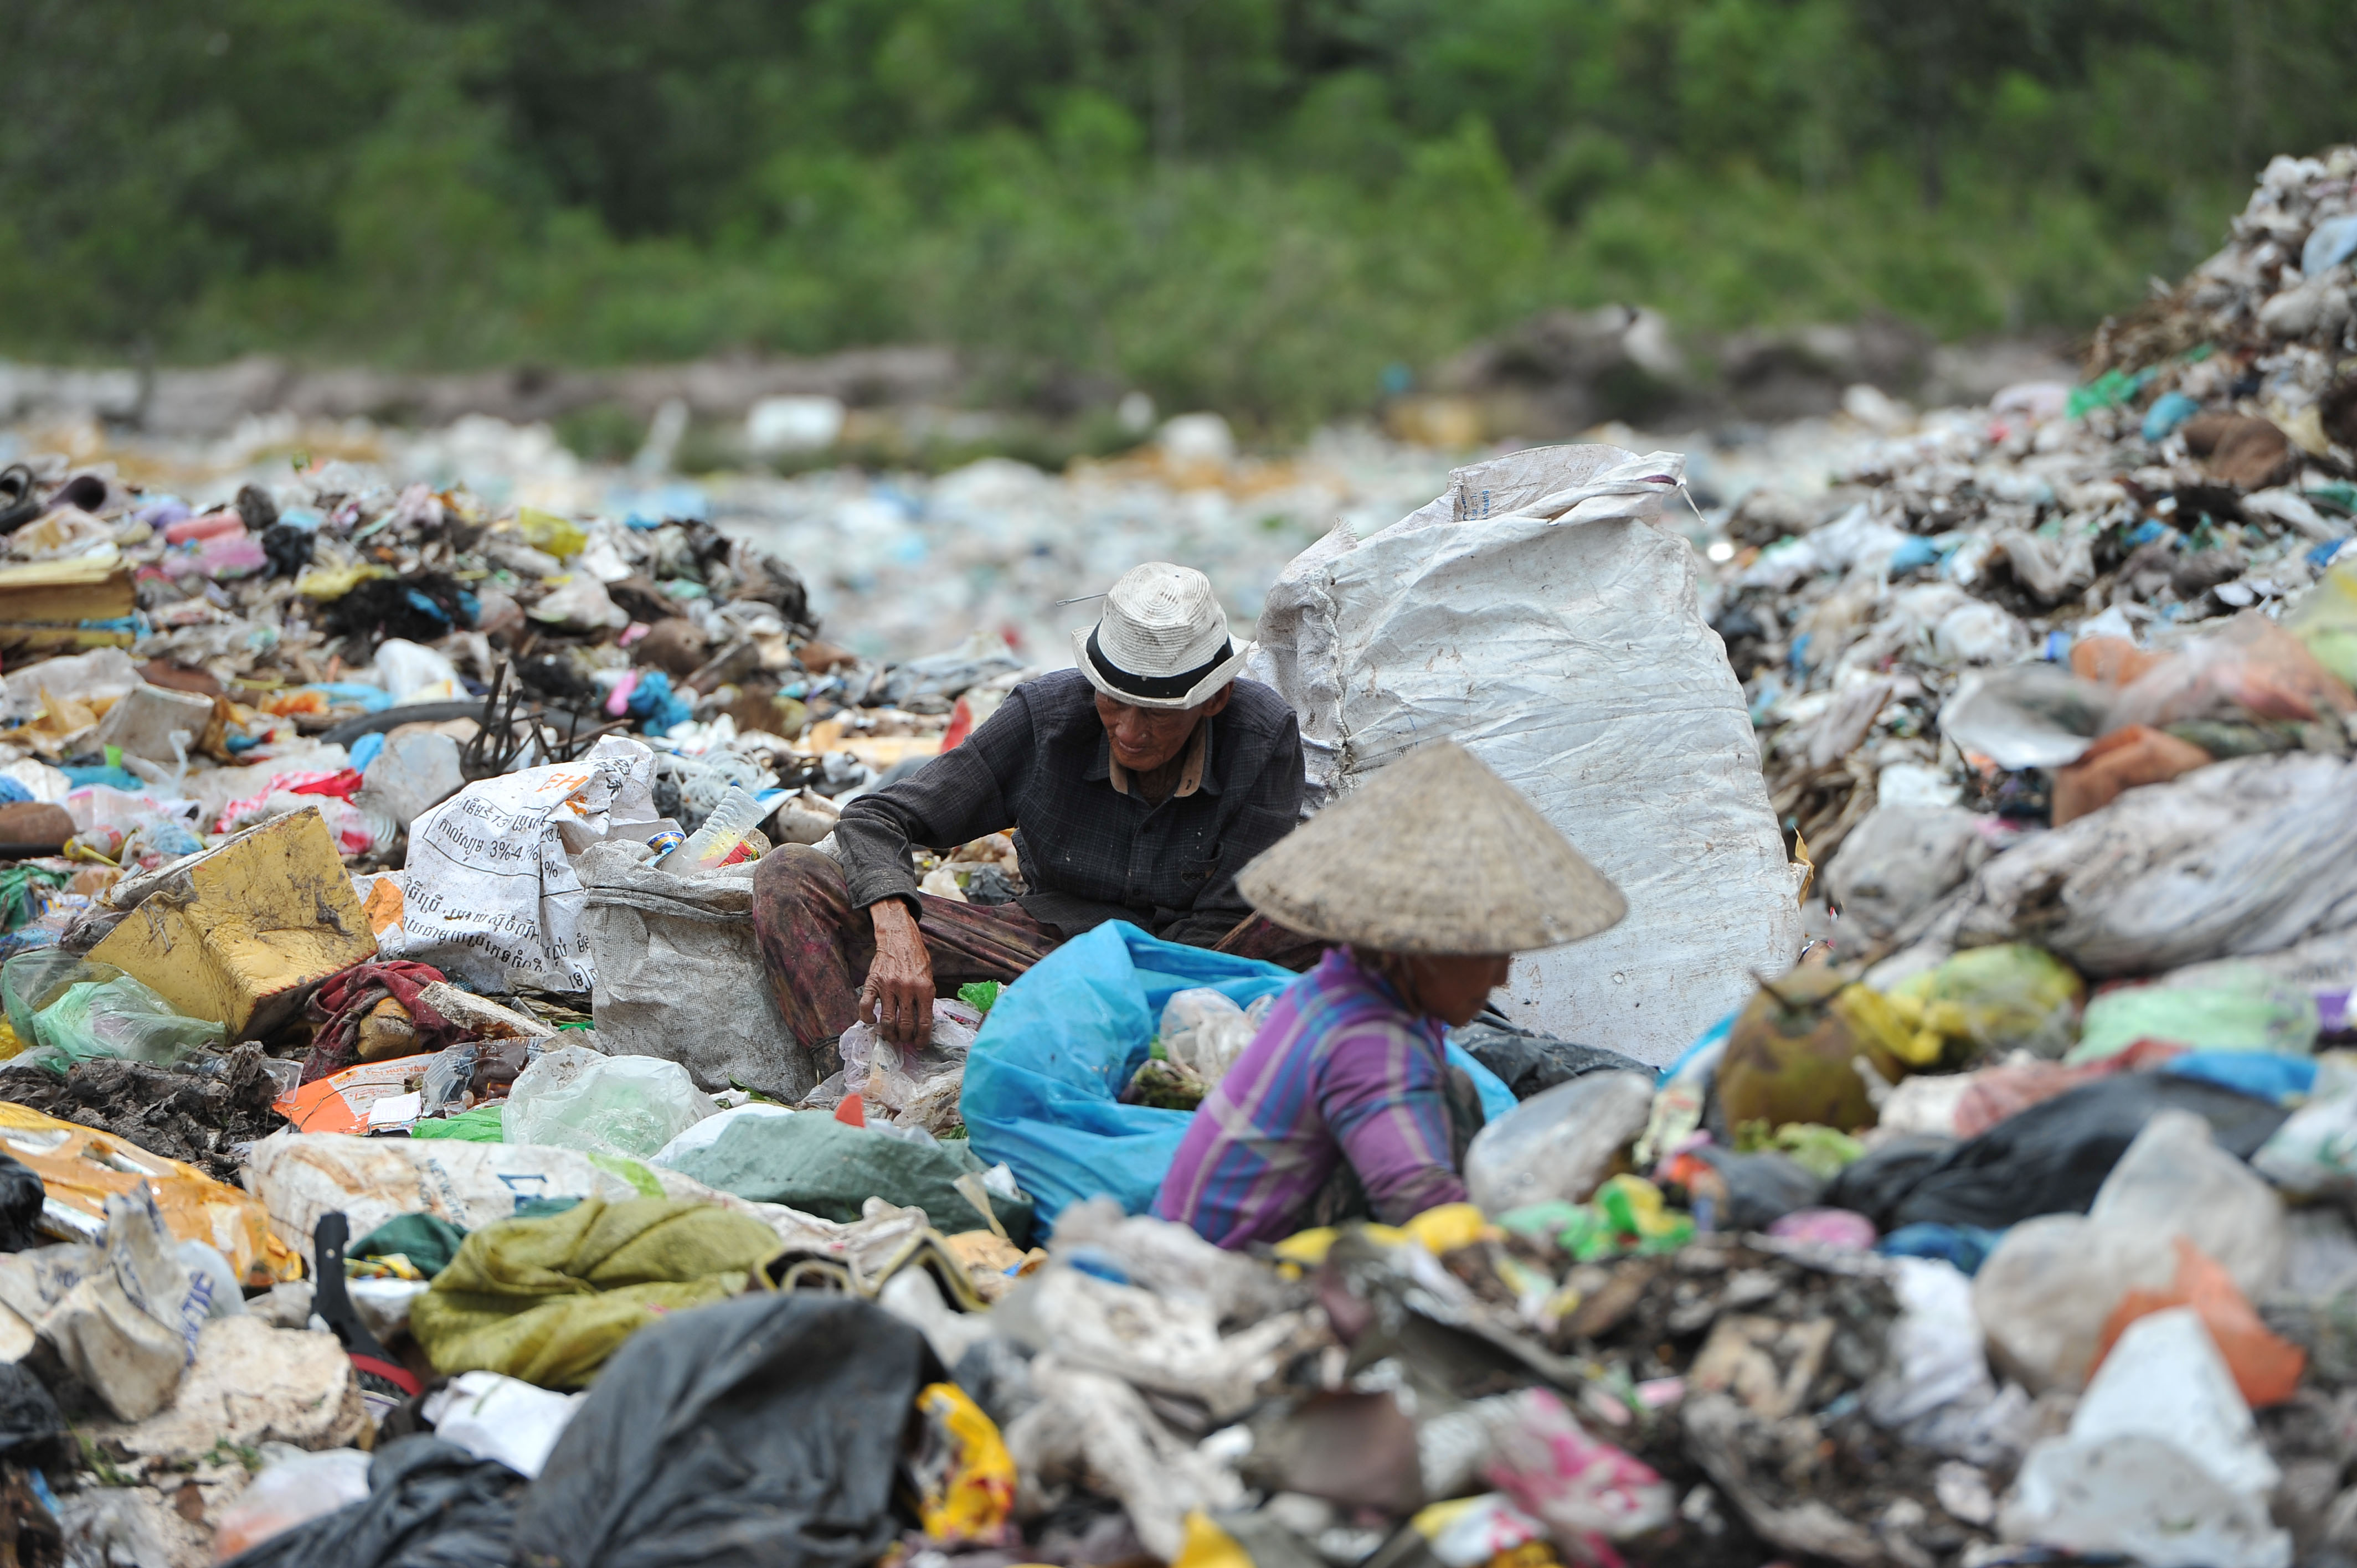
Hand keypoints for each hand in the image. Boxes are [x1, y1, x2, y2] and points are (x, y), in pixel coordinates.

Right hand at [859, 899, 934, 1045]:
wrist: (899, 938)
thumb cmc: (917, 958)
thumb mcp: (929, 977)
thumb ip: (926, 998)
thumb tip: (923, 1024)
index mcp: (925, 989)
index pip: (924, 1022)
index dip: (922, 1038)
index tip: (919, 1045)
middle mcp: (907, 989)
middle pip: (904, 1025)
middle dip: (904, 1038)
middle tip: (903, 1041)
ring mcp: (888, 986)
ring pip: (886, 1020)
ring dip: (888, 1034)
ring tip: (890, 1037)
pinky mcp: (873, 983)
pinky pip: (866, 1007)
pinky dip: (867, 1018)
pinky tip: (871, 1021)